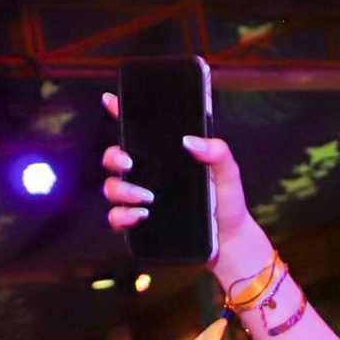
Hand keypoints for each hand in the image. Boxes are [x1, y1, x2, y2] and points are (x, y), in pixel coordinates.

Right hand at [99, 93, 254, 256]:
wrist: (229, 240)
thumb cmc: (227, 202)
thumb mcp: (228, 174)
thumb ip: (217, 153)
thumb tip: (189, 140)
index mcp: (165, 156)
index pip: (137, 130)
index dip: (119, 111)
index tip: (110, 99)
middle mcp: (148, 174)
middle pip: (113, 157)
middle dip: (114, 156)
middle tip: (130, 161)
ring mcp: (140, 199)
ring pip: (111, 187)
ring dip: (121, 189)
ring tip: (147, 197)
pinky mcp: (139, 223)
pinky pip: (116, 218)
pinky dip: (122, 216)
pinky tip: (141, 215)